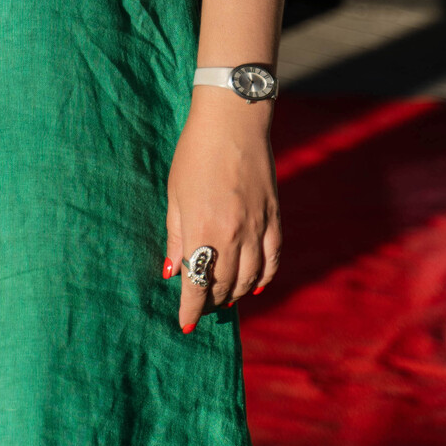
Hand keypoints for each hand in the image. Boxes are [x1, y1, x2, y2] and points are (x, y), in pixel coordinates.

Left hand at [163, 90, 281, 331]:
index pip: (197, 284)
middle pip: (224, 284)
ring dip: (235, 293)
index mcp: (203, 228)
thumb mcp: (175, 194)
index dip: (190, 309)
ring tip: (222, 299)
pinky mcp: (274, 217)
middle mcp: (233, 234)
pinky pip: (272, 258)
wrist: (233, 120)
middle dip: (210, 302)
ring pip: (250, 277)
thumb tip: (171, 272)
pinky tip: (253, 285)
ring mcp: (258, 226)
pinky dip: (264, 277)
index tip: (185, 324)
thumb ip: (175, 235)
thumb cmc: (195, 153)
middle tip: (199, 307)